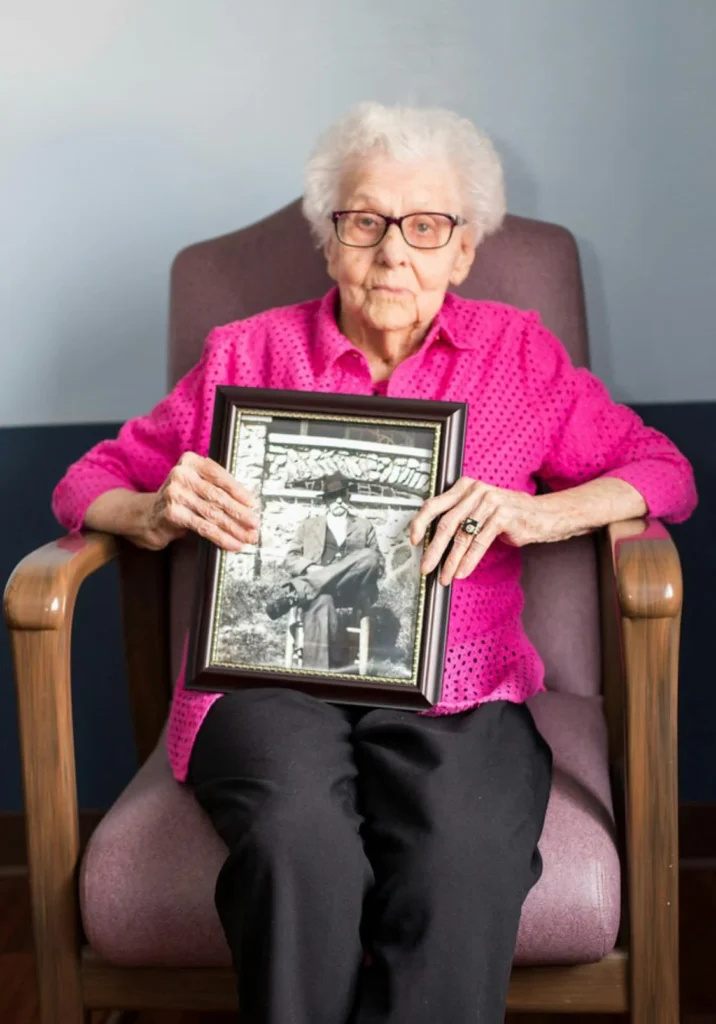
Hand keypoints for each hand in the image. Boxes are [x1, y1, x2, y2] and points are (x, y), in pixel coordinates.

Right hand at [136, 452, 259, 551]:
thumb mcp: (196, 486)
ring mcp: (174, 493)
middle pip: (217, 496)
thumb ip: (216, 488)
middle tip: (255, 523)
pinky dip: (221, 537)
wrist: (147, 516)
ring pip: (212, 513)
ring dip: (234, 527)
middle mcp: (181, 474)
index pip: (219, 475)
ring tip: (247, 537)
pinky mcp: (172, 512)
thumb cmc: (179, 499)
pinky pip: (203, 527)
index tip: (253, 503)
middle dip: (240, 512)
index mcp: (190, 461)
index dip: (238, 490)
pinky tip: (232, 543)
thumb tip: (248, 505)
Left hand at [410, 477, 554, 584]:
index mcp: (465, 487)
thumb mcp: (480, 510)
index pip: (434, 504)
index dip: (420, 523)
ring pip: (462, 536)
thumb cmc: (507, 514)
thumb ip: (459, 517)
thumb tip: (433, 542)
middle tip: (426, 567)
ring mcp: (490, 502)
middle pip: (446, 523)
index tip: (413, 540)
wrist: (542, 514)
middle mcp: (475, 491)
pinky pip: (479, 542)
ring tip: (445, 575)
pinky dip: (469, 561)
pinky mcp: (503, 516)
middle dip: (433, 549)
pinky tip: (462, 572)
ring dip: (451, 560)